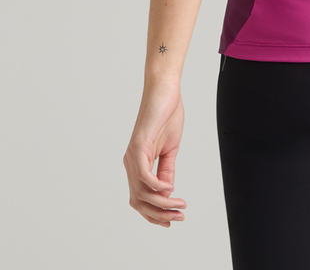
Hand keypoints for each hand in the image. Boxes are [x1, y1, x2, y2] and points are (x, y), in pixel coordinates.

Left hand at [123, 81, 187, 226]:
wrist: (164, 91)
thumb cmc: (167, 114)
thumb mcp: (170, 148)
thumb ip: (166, 169)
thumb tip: (167, 191)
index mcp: (138, 164)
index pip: (141, 199)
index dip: (155, 213)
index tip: (172, 219)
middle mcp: (130, 163)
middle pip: (139, 202)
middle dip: (159, 214)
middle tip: (179, 217)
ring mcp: (132, 156)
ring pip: (140, 193)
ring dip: (161, 203)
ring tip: (179, 206)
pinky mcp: (138, 146)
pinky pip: (144, 175)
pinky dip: (157, 186)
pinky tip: (170, 188)